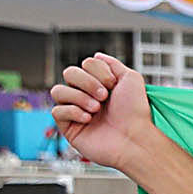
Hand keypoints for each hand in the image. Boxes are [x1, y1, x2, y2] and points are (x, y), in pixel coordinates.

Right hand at [50, 53, 156, 170]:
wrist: (135, 138)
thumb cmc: (135, 112)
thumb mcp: (131, 79)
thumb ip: (113, 64)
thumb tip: (97, 55)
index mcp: (100, 84)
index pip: (85, 64)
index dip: (98, 71)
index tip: (113, 84)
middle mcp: (86, 96)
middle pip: (69, 73)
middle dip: (87, 82)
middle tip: (104, 96)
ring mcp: (76, 111)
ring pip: (58, 91)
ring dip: (79, 97)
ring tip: (96, 109)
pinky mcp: (69, 128)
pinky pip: (56, 111)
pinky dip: (73, 112)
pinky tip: (88, 119)